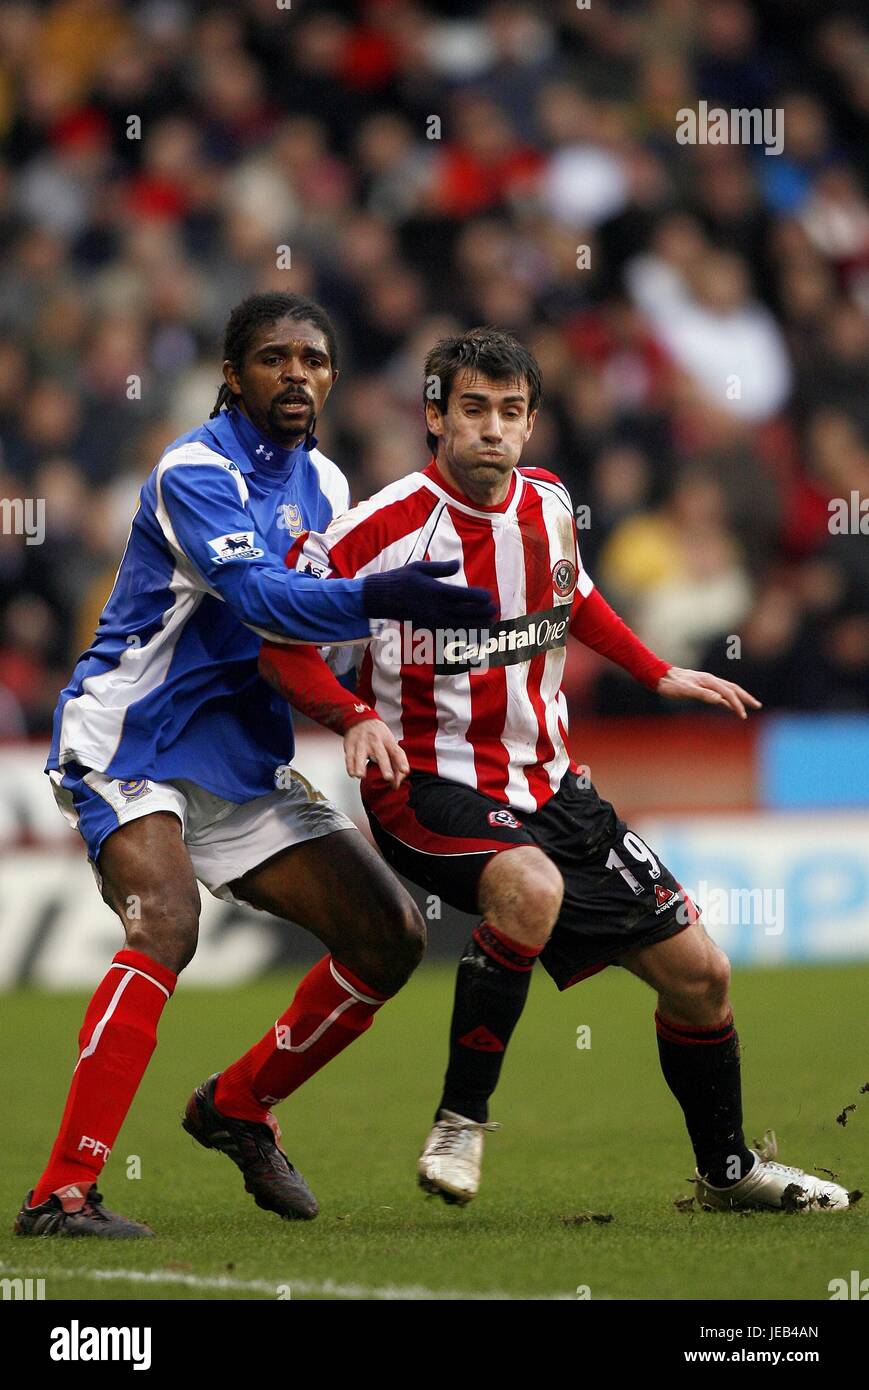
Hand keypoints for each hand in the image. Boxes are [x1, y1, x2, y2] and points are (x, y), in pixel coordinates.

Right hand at [344, 719, 409, 787]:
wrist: (360, 719)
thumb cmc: (378, 735)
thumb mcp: (389, 743)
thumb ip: (394, 763)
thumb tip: (396, 784)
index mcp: (387, 741)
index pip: (396, 751)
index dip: (402, 761)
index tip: (405, 771)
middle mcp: (375, 741)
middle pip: (381, 754)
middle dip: (385, 766)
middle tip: (388, 777)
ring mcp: (362, 743)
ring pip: (360, 755)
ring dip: (360, 766)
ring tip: (360, 776)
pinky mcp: (350, 746)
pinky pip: (349, 757)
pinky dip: (350, 766)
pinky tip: (353, 774)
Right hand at [362, 560, 495, 628]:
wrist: (382, 598)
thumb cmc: (401, 579)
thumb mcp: (420, 567)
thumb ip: (441, 568)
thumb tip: (458, 564)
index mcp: (436, 591)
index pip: (464, 596)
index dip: (479, 598)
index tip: (489, 597)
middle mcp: (436, 608)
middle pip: (466, 613)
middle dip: (482, 613)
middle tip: (495, 611)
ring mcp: (433, 620)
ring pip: (460, 625)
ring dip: (477, 625)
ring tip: (490, 624)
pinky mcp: (428, 627)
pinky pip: (449, 632)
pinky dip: (463, 634)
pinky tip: (473, 634)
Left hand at [656, 666, 761, 719]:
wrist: (660, 677)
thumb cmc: (671, 684)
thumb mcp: (686, 690)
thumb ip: (702, 694)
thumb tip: (719, 699)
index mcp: (709, 681)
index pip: (728, 693)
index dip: (737, 704)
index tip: (743, 715)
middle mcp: (710, 680)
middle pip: (733, 688)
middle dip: (745, 698)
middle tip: (757, 706)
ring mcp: (706, 683)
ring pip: (727, 690)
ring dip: (738, 698)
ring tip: (747, 707)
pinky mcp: (702, 687)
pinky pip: (719, 693)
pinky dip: (726, 699)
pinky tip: (728, 706)